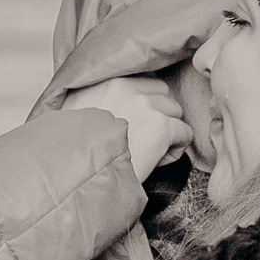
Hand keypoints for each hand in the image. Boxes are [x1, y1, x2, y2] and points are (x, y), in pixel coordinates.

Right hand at [67, 76, 191, 185]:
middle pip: (161, 93)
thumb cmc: (74, 154)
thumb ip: (96, 99)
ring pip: (175, 111)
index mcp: (103, 80)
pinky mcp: (159, 125)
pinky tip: (153, 162)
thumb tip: (119, 103)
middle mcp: (123, 85)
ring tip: (143, 152)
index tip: (130, 125)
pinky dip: (174, 151)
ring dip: (165, 132)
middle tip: (137, 141)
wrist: (78, 179)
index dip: (142, 105)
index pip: (143, 81)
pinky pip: (185, 133)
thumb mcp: (74, 114)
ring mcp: (142, 104)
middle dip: (156, 115)